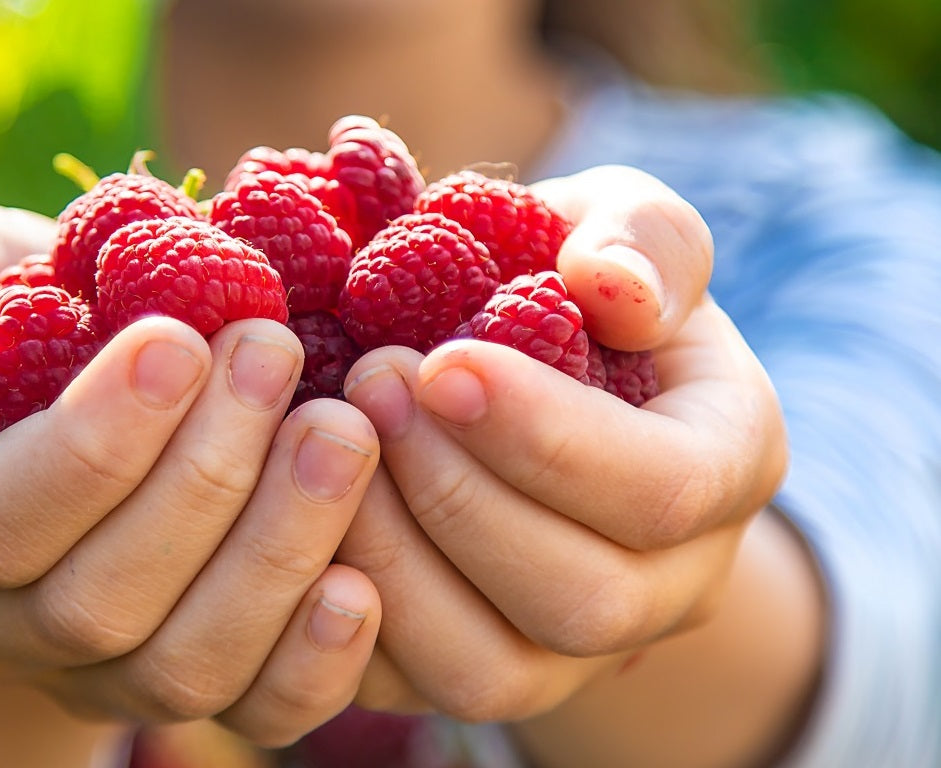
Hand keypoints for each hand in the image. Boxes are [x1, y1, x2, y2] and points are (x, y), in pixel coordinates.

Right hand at [0, 203, 382, 745]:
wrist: (66, 418)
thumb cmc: (14, 323)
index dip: (94, 443)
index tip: (181, 338)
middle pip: (97, 606)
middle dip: (204, 480)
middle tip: (276, 354)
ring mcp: (97, 675)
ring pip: (181, 669)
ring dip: (274, 555)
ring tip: (343, 435)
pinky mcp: (195, 691)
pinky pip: (254, 713)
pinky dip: (316, 660)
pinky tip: (364, 579)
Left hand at [336, 165, 787, 717]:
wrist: (530, 380)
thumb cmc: (573, 289)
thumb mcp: (620, 228)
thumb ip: (639, 237)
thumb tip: (613, 287)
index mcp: (726, 465)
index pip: (664, 491)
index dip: (548, 439)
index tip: (443, 364)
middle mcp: (667, 583)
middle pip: (582, 599)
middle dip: (456, 495)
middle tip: (368, 385)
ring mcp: (571, 652)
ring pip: (489, 670)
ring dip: (391, 557)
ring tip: (325, 444)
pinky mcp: (474, 672)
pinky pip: (406, 688)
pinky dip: (337, 609)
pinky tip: (298, 510)